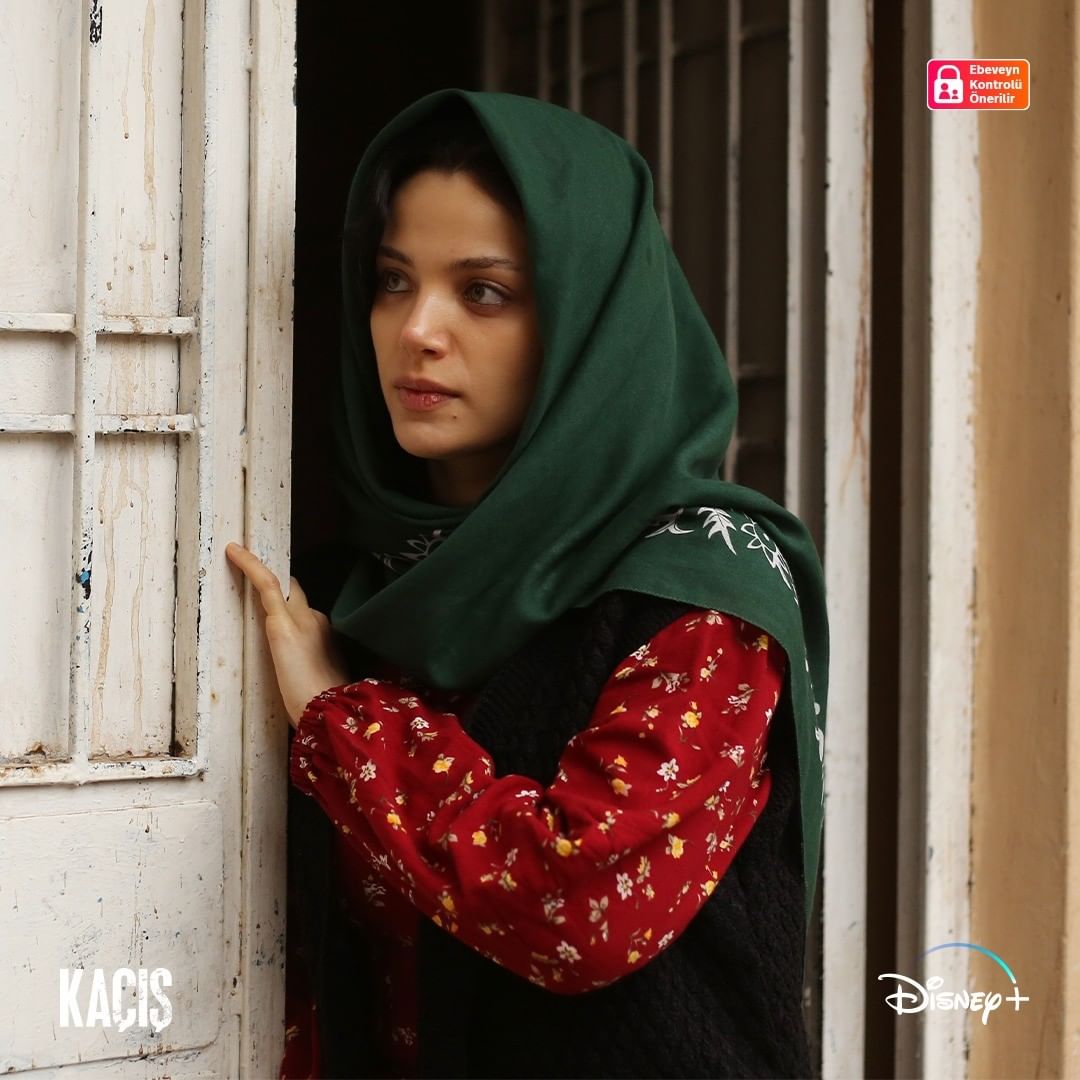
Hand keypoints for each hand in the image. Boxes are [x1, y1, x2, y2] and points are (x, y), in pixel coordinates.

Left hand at [225, 542, 349, 728]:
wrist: (328, 712)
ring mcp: (302, 618)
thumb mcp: (322, 685)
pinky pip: (266, 584)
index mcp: (329, 637)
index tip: (281, 604)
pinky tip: (235, 551)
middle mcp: (318, 620)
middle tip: (253, 571)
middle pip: (297, 596)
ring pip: (283, 588)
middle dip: (281, 589)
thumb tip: (299, 674)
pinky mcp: (282, 622)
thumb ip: (313, 672)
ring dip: (261, 576)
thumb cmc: (323, 708)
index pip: (308, 614)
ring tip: (237, 555)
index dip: (294, 607)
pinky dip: (251, 565)